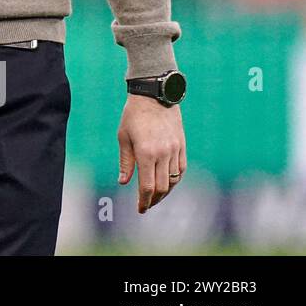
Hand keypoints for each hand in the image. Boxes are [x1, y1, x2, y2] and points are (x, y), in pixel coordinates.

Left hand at [118, 95, 185, 212]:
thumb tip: (123, 183)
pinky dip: (175, 179)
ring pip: (173, 180)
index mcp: (146, 153)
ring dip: (165, 192)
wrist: (154, 96)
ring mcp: (175, 150)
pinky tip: (167, 183)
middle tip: (146, 204)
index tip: (140, 209)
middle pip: (161, 187)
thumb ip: (126, 162)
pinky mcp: (182, 146)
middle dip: (153, 199)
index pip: (147, 186)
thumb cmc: (133, 115)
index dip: (144, 201)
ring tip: (155, 196)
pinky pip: (181, 169)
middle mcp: (163, 154)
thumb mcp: (123, 137)